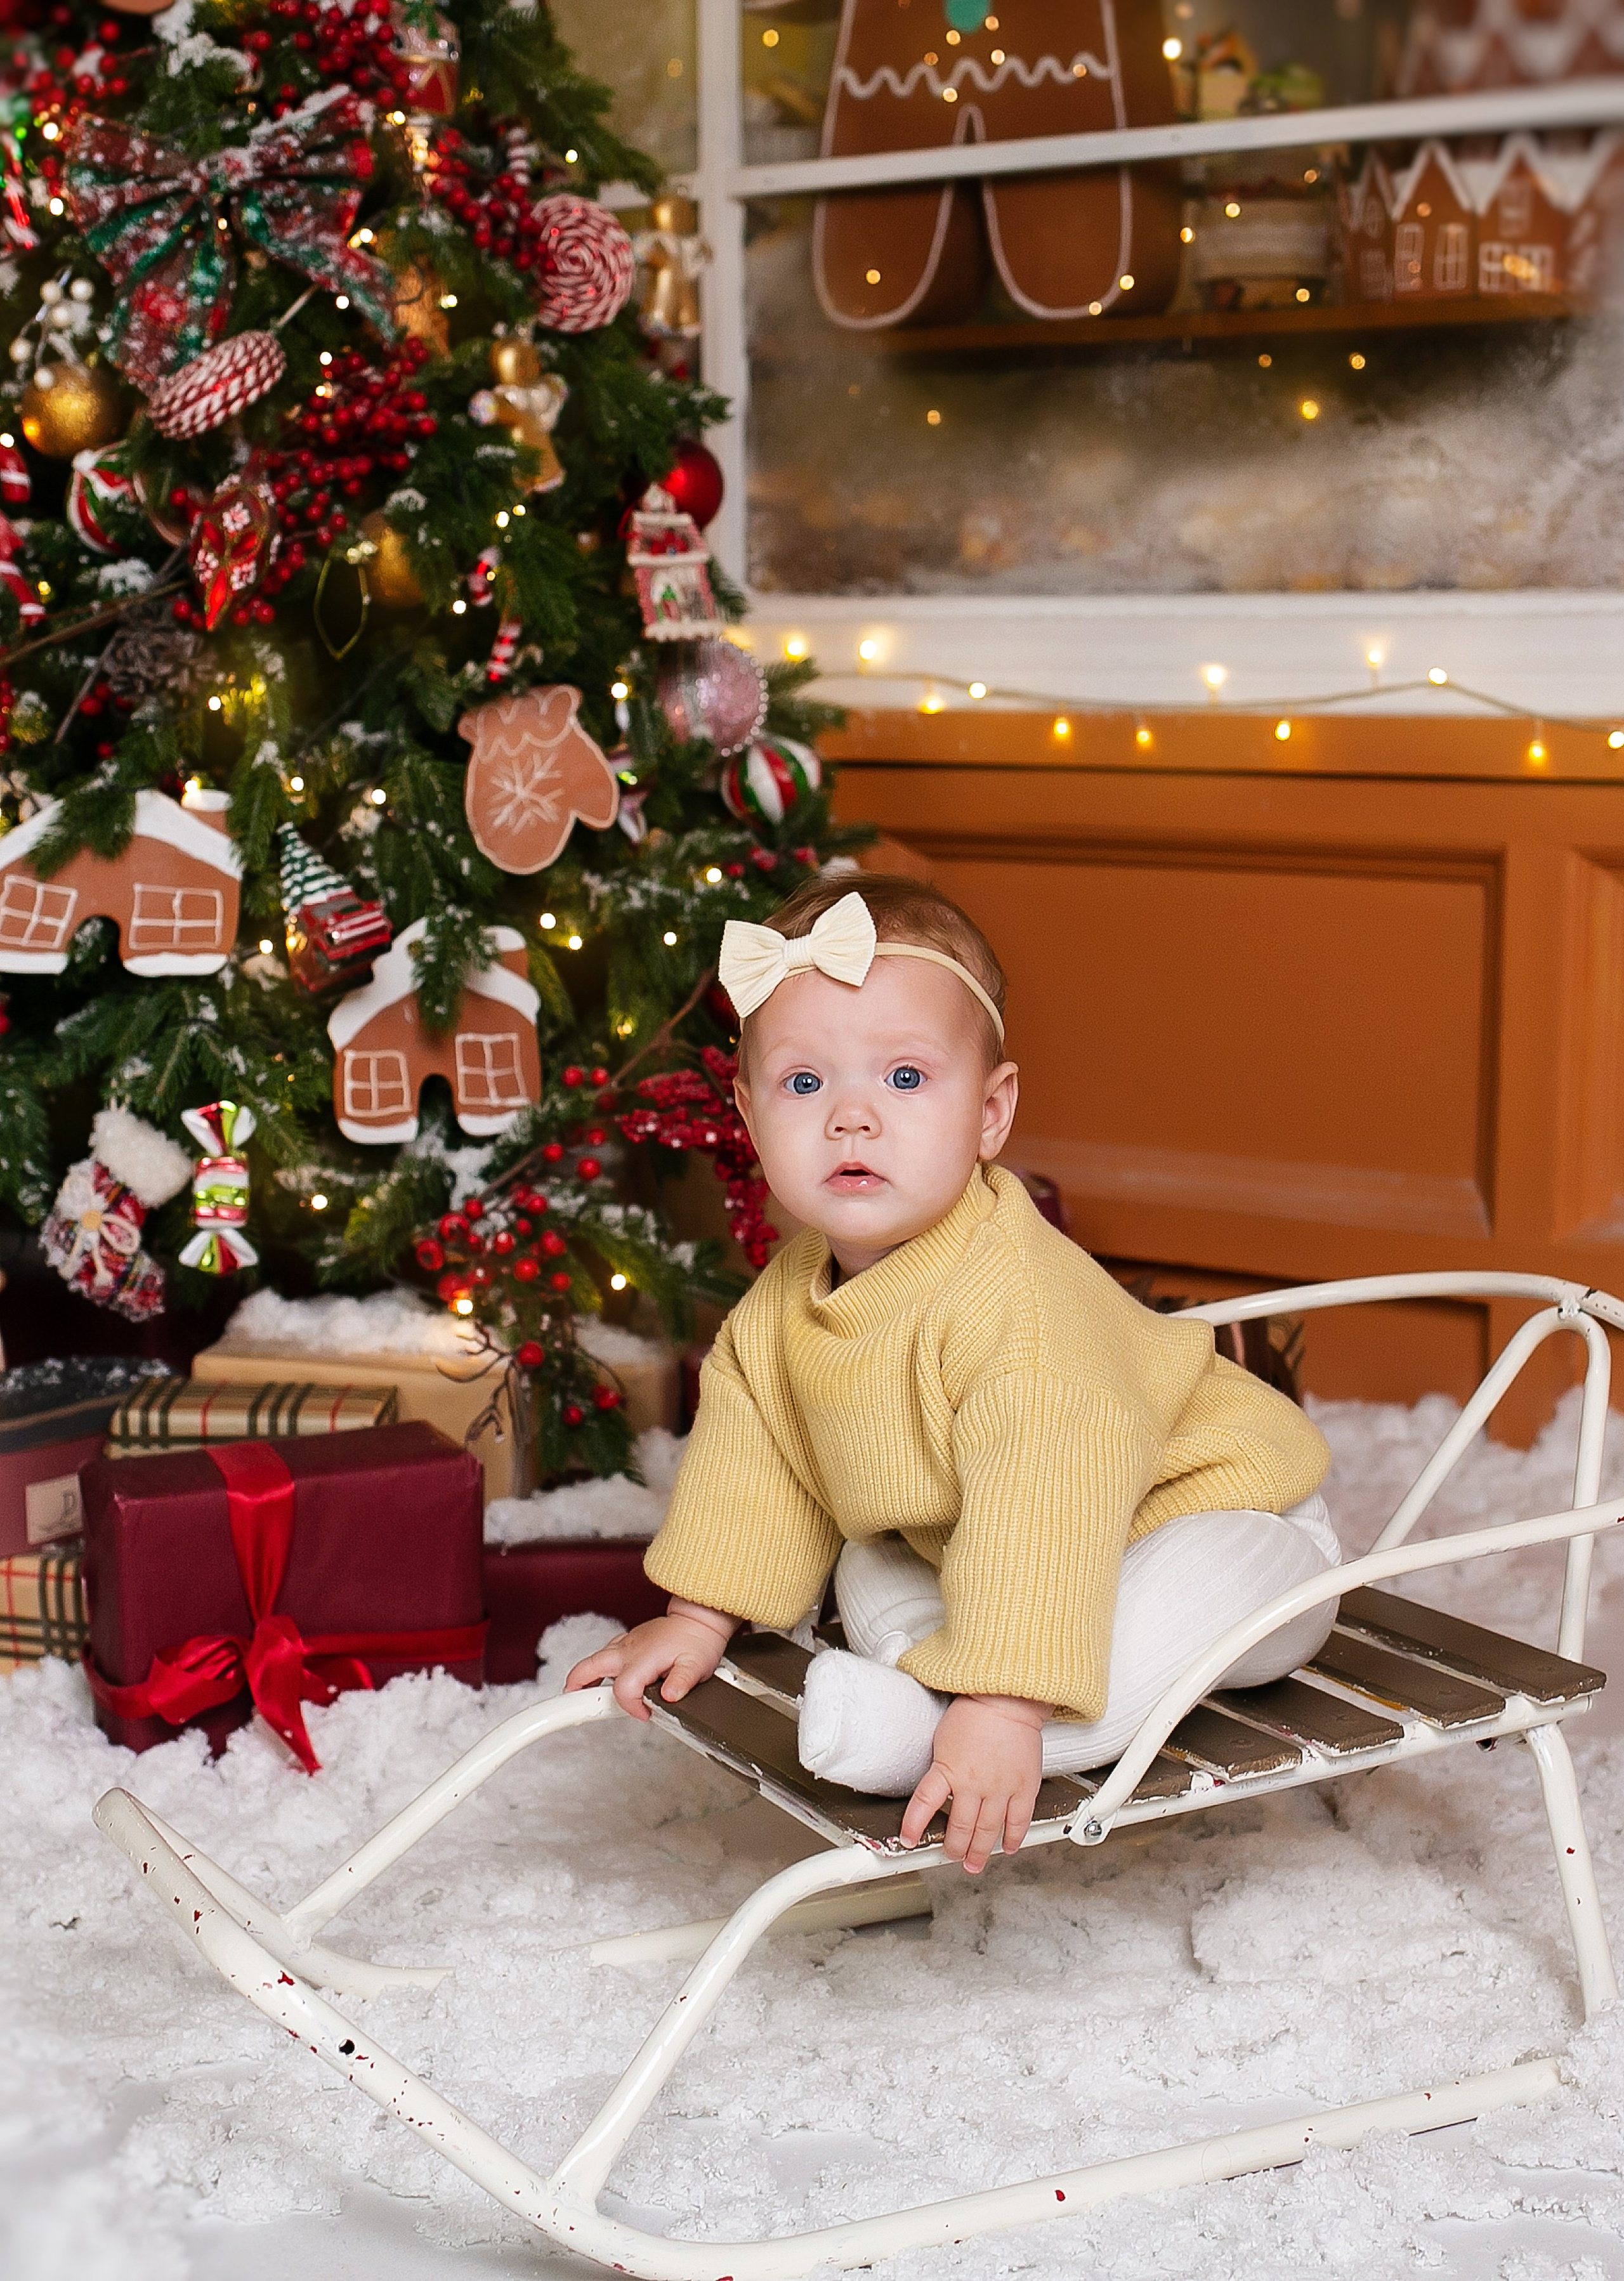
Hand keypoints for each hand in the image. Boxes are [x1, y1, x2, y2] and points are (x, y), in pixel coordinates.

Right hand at [564, 1599, 737, 1719]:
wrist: (700, 1617)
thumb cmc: (698, 1640)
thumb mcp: (697, 1665)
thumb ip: (682, 1682)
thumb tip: (670, 1697)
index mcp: (642, 1658)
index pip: (622, 1690)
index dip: (630, 1708)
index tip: (645, 1714)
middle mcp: (628, 1649)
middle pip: (588, 1667)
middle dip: (574, 1687)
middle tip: (567, 1705)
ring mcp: (626, 1643)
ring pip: (593, 1659)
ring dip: (583, 1678)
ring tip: (577, 1697)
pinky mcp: (628, 1641)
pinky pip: (605, 1654)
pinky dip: (597, 1668)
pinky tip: (600, 1679)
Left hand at [899, 1693, 1046, 1873]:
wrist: (1007, 1699)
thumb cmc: (974, 1713)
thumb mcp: (943, 1739)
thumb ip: (941, 1769)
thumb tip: (936, 1790)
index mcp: (949, 1769)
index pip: (924, 1804)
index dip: (914, 1826)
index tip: (908, 1840)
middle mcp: (974, 1783)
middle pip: (960, 1828)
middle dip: (954, 1848)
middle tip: (951, 1857)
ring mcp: (1001, 1787)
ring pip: (988, 1831)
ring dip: (979, 1852)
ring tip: (974, 1863)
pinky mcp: (1024, 1786)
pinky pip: (1018, 1821)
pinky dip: (1013, 1838)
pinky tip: (1007, 1847)